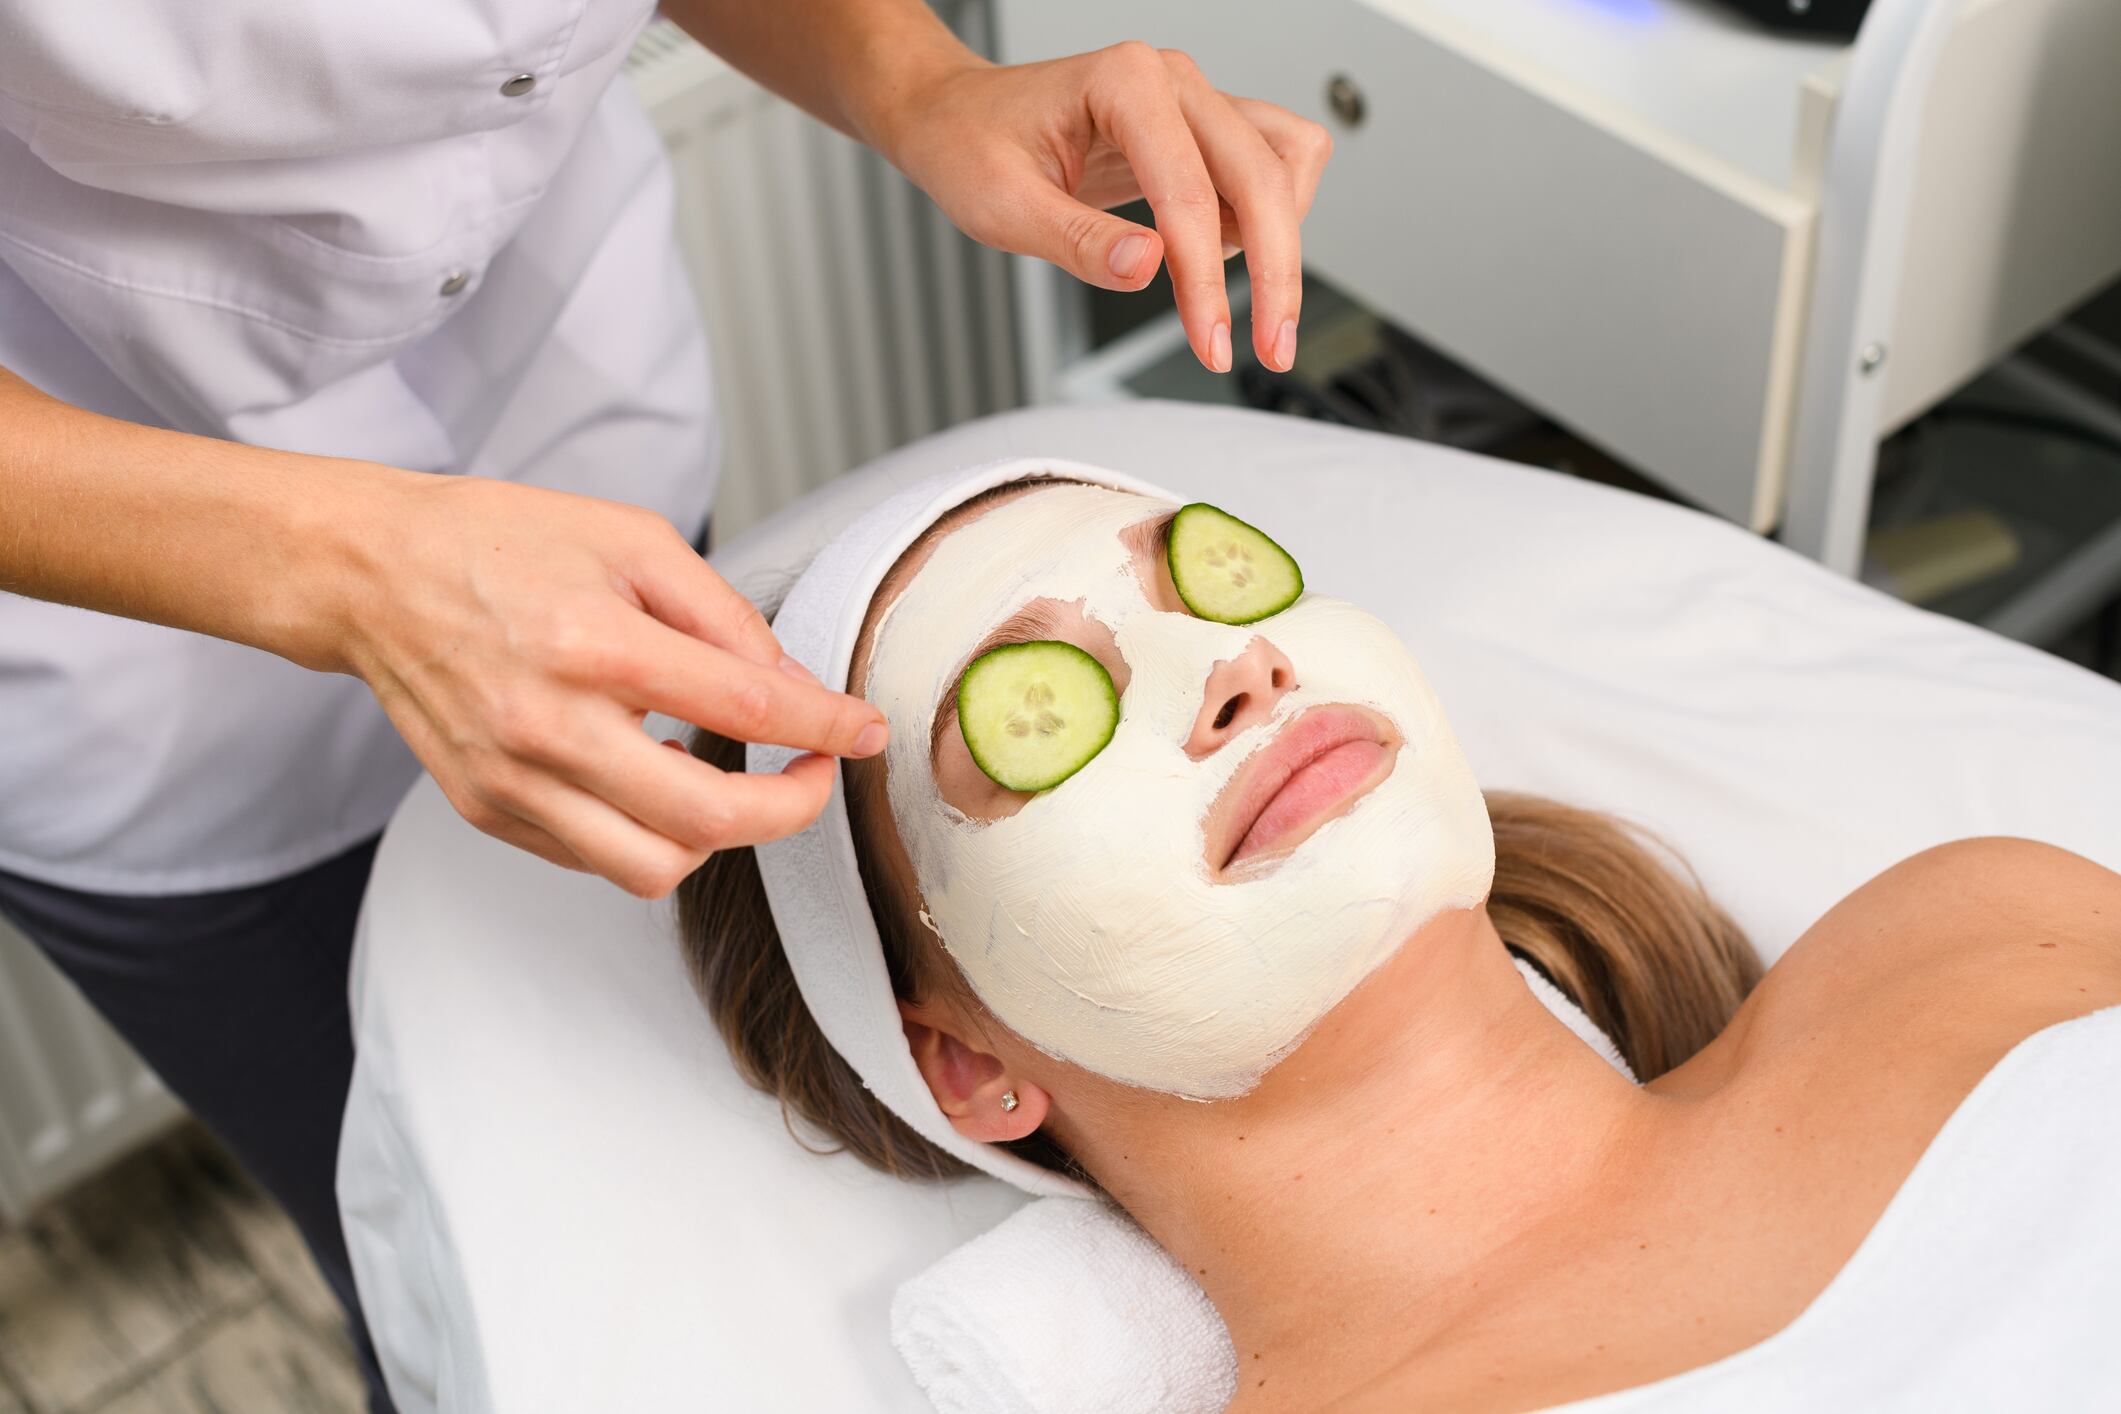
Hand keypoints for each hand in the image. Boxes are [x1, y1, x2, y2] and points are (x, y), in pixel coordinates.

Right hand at [335, 474, 883, 897]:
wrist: (372, 575)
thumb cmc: (499, 542)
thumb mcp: (632, 539)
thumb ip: (723, 616)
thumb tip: (793, 685)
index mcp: (594, 645)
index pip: (745, 707)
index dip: (826, 727)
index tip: (864, 732)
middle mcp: (550, 726)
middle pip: (708, 820)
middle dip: (793, 807)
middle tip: (814, 773)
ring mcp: (512, 780)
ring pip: (653, 868)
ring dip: (718, 839)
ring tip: (730, 784)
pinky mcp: (486, 809)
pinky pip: (594, 861)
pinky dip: (647, 837)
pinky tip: (655, 783)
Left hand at [877, 43, 1331, 375]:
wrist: (958, 116)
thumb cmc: (970, 145)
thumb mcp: (1003, 207)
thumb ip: (1079, 241)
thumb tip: (1147, 269)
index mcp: (1124, 82)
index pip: (1191, 193)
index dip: (1207, 281)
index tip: (1211, 344)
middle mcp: (1172, 80)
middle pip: (1264, 175)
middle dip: (1275, 269)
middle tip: (1270, 346)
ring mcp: (1194, 100)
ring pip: (1287, 160)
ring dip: (1282, 237)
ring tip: (1237, 299)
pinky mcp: (1202, 128)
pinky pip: (1273, 163)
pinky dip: (1267, 217)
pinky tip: (1220, 257)